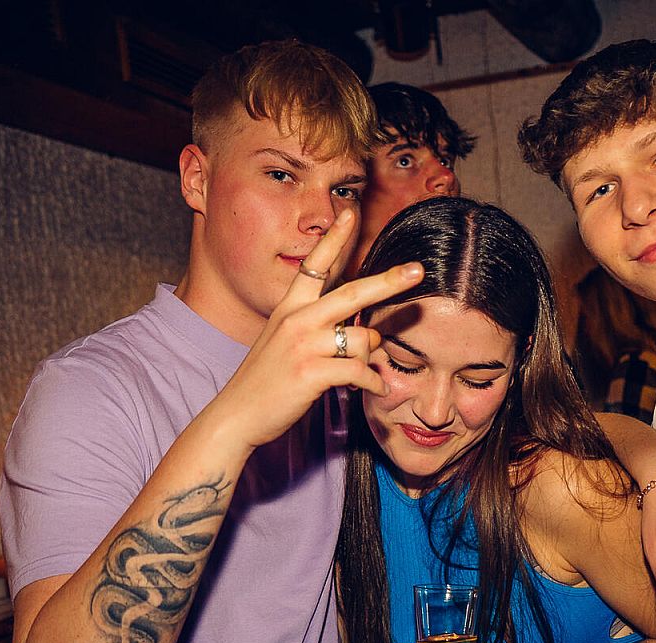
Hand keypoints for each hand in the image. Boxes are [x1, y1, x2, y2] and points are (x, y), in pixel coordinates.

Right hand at [205, 208, 423, 450]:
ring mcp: (303, 346)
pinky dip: (373, 383)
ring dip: (372, 358)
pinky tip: (374, 390)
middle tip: (418, 270)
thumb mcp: (286, 344)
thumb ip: (323, 332)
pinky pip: (359, 371)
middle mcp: (296, 320)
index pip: (315, 265)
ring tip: (367, 373)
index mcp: (289, 308)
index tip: (349, 214)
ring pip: (362, 340)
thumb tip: (369, 335)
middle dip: (390, 281)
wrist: (237, 415)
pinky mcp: (311, 374)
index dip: (334, 239)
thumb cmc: (266, 381)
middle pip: (353, 293)